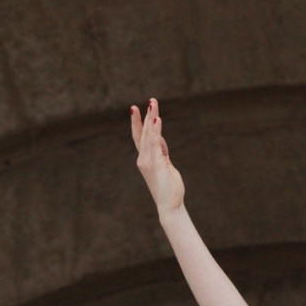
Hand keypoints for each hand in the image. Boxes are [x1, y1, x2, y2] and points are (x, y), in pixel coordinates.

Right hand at [130, 97, 184, 214]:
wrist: (169, 205)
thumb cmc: (169, 188)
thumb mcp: (166, 165)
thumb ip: (162, 152)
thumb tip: (161, 139)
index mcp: (145, 159)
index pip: (139, 137)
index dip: (137, 122)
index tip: (135, 108)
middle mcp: (143, 159)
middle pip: (144, 133)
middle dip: (146, 115)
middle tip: (152, 100)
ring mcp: (148, 161)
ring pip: (149, 135)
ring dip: (151, 118)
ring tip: (153, 104)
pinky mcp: (155, 163)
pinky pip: (155, 143)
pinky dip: (156, 130)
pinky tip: (157, 118)